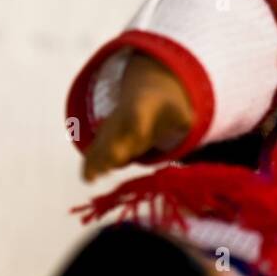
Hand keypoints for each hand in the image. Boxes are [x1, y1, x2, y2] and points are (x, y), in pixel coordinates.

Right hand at [82, 52, 194, 181]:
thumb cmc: (166, 108)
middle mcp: (122, 118)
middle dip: (113, 149)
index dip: (138, 125)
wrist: (145, 96)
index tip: (137, 136)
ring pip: (101, 144)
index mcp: (141, 108)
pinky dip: (90, 163)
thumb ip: (184, 119)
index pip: (138, 116)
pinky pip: (95, 150)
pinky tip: (88, 179)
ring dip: (98, 159)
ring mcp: (111, 128)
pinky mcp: (105, 138)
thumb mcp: (179, 110)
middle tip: (111, 164)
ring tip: (93, 178)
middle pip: (117, 134)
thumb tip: (188, 124)